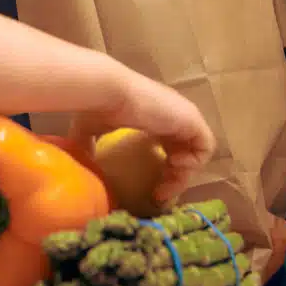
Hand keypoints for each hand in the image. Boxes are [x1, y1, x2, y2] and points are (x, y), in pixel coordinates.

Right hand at [70, 71, 215, 204]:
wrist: (108, 91)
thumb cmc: (99, 106)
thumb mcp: (89, 128)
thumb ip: (86, 143)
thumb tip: (80, 160)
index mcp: (153, 115)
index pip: (169, 147)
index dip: (164, 170)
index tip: (151, 189)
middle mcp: (171, 115)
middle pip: (185, 153)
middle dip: (175, 178)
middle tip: (160, 194)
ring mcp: (184, 116)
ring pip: (197, 152)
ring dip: (185, 172)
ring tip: (167, 180)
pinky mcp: (192, 119)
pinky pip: (205, 146)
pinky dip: (195, 161)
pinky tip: (173, 164)